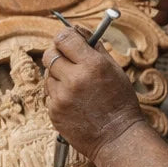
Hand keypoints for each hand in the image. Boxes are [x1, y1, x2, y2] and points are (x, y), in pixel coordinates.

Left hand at [43, 28, 145, 166]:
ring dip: (58, 76)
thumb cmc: (120, 102)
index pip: (64, 38)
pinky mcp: (54, 112)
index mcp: (92, 65)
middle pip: (49, 54)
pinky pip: (50, 94)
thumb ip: (95, 47)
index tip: (67, 40)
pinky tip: (75, 102)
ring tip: (76, 87)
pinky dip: (59, 95)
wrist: (116, 137)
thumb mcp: (114, 69)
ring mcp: (61, 97)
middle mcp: (74, 79)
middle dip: (57, 54)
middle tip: (68, 61)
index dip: (64, 37)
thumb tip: (78, 29)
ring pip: (48, 75)